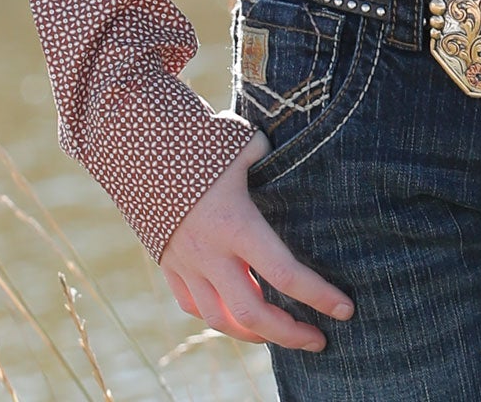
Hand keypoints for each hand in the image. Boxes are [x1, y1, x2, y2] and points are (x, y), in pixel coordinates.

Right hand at [159, 128, 354, 351]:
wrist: (134, 147)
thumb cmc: (196, 140)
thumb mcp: (241, 142)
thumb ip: (269, 157)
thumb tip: (289, 158)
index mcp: (236, 224)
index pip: (284, 273)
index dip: (318, 295)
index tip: (345, 309)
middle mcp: (210, 253)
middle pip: (252, 315)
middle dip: (289, 334)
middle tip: (319, 340)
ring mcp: (185, 264)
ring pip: (219, 320)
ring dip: (253, 334)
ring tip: (281, 333)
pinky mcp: (168, 264)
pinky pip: (192, 305)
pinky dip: (216, 317)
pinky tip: (234, 317)